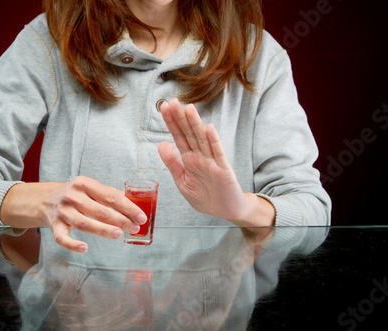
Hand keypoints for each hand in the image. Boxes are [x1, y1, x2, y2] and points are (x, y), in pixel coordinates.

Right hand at [0, 176, 147, 252]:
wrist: (44, 199)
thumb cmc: (75, 195)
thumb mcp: (90, 188)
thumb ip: (109, 195)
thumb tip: (135, 206)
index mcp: (84, 184)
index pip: (110, 196)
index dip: (128, 207)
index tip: (141, 216)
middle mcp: (72, 196)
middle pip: (99, 210)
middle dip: (120, 220)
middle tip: (134, 228)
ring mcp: (62, 211)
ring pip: (84, 223)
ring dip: (102, 230)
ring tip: (118, 235)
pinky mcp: (54, 225)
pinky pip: (62, 238)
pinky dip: (72, 244)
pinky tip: (84, 248)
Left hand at [158, 99, 248, 221]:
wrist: (226, 211)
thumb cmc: (205, 197)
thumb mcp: (183, 182)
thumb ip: (172, 163)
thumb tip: (161, 143)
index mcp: (189, 159)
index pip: (179, 137)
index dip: (172, 123)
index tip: (163, 108)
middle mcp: (200, 157)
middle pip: (189, 134)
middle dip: (180, 119)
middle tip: (172, 102)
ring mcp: (212, 162)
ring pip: (202, 140)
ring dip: (196, 124)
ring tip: (188, 109)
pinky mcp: (224, 170)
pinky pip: (218, 154)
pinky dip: (214, 141)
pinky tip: (209, 128)